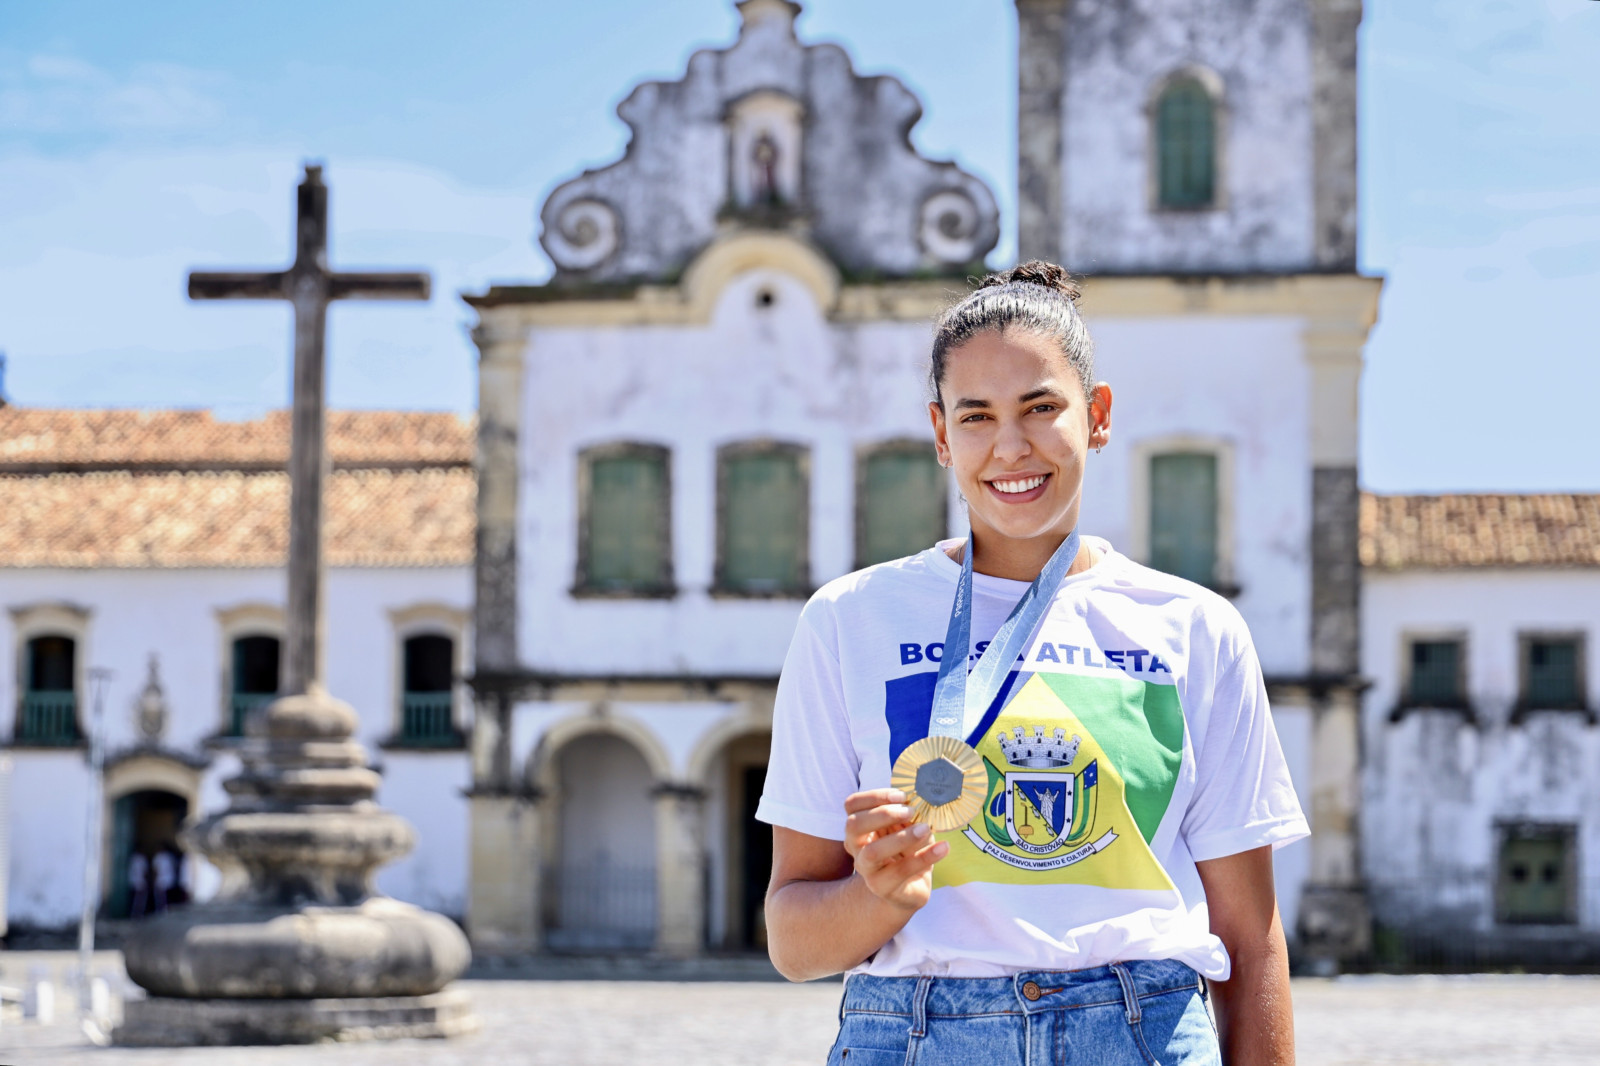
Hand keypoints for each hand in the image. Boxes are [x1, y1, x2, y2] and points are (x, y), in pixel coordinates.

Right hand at [842, 788, 948, 912]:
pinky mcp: (882, 887)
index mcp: (860, 826)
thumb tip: (921, 804)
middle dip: (883, 814)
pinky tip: (943, 848)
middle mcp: (856, 846)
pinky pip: (900, 871)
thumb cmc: (906, 851)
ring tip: (925, 829)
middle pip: (853, 825)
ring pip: (872, 852)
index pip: (852, 805)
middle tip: (910, 811)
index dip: (874, 796)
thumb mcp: (907, 828)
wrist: (908, 889)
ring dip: (901, 837)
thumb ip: (908, 816)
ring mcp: (866, 869)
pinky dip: (925, 857)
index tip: (901, 795)